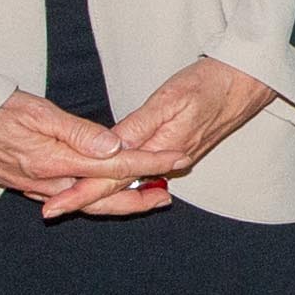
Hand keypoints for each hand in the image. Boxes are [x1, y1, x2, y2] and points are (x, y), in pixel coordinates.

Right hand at [0, 90, 157, 211]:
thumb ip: (77, 132)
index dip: (151, 163)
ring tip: (149, 195)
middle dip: (140, 199)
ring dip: (120, 201)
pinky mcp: (30, 187)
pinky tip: (107, 191)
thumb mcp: (36, 112)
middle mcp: (50, 183)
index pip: (116, 166)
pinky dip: (96, 198)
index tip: (178, 159)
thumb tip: (114, 148)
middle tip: (169, 194)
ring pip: (89, 203)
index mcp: (56, 162)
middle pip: (105, 198)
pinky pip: (72, 198)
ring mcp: (38, 189)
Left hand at [42, 57, 279, 217]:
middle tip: (49, 210)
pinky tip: (100, 181)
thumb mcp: (171, 98)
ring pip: (127, 184)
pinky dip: (115, 181)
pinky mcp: (172, 154)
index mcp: (161, 151)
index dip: (81, 193)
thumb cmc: (209, 84)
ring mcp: (170, 161)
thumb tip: (110, 148)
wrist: (245, 83)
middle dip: (83, 200)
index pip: (113, 180)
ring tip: (65, 200)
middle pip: (117, 189)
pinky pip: (139, 175)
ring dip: (96, 193)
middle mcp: (165, 164)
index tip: (55, 205)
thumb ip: (140, 125)